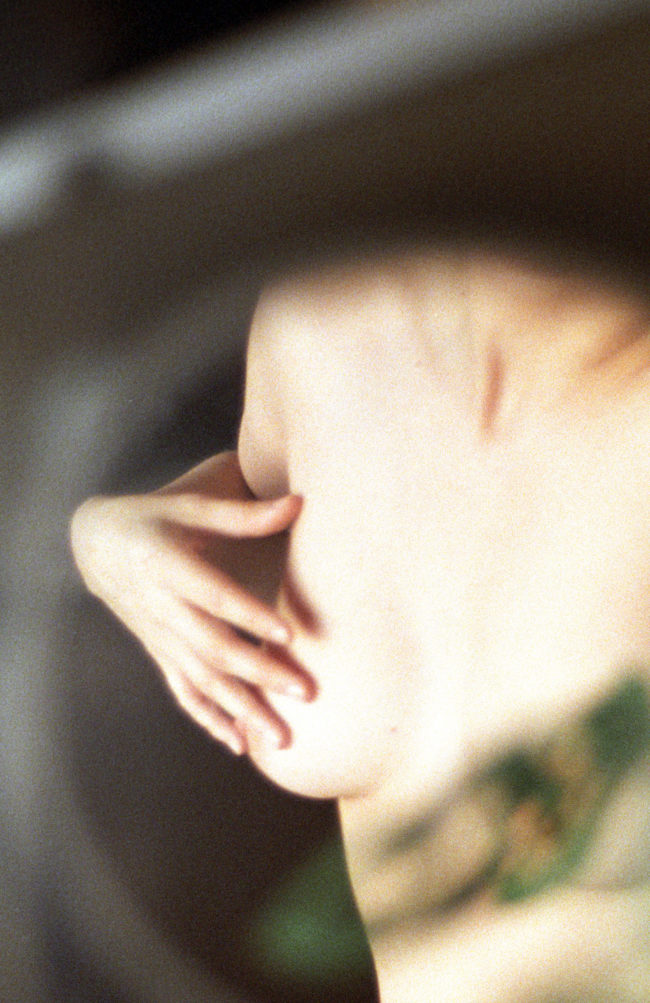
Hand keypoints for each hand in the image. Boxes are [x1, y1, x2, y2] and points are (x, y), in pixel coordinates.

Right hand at [70, 455, 310, 754]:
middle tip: (305, 692)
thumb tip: (298, 504)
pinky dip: (210, 719)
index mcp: (167, 566)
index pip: (214, 596)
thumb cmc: (152, 518)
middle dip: (259, 674)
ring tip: (283, 737)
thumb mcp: (190, 506)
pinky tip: (240, 744)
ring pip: (202, 680)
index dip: (249, 616)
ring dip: (242, 711)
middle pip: (212, 648)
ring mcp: (158, 637)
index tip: (289, 636)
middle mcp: (161, 608)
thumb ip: (242, 513)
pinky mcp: (158, 652)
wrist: (96, 545)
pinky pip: (183, 691)